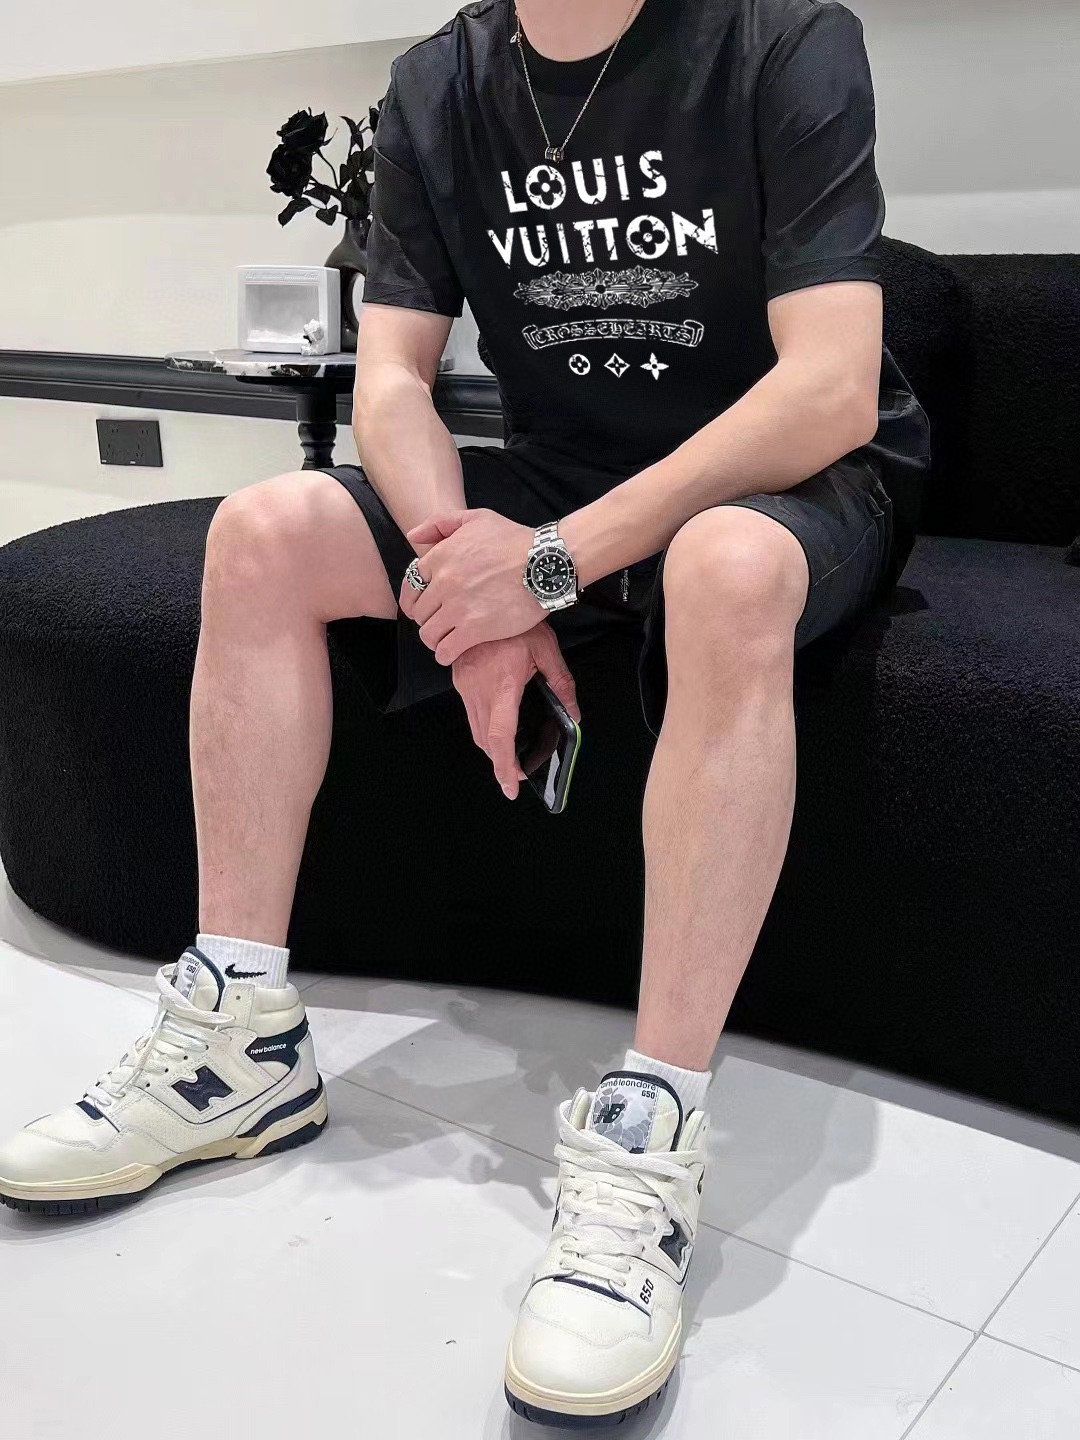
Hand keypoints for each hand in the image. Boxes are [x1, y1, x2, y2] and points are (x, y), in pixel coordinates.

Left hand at [398, 509, 545, 664]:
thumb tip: (412, 536)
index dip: (415, 600)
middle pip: (419, 613)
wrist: (546, 563)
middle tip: (441, 623)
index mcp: (441, 557)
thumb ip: (440, 523)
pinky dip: (446, 655)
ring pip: (428, 634)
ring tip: (447, 640)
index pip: (411, 586)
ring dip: (435, 640)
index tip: (424, 608)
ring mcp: (458, 607)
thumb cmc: (515, 540)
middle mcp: (444, 582)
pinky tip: (453, 653)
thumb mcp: (477, 518)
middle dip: (428, 620)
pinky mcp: (475, 629)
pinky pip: (446, 650)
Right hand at [452, 623, 579, 799]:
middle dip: (500, 762)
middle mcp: (478, 689)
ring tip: (509, 757)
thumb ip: (562, 685)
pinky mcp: (459, 679)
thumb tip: (574, 714)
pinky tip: (498, 725)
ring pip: (475, 729)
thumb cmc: (519, 618)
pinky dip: (482, 727)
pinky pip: (470, 712)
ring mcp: (464, 685)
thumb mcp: (547, 650)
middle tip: (516, 775)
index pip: (500, 736)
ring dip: (490, 746)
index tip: (511, 785)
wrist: (483, 593)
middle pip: (485, 740)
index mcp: (502, 685)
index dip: (505, 766)